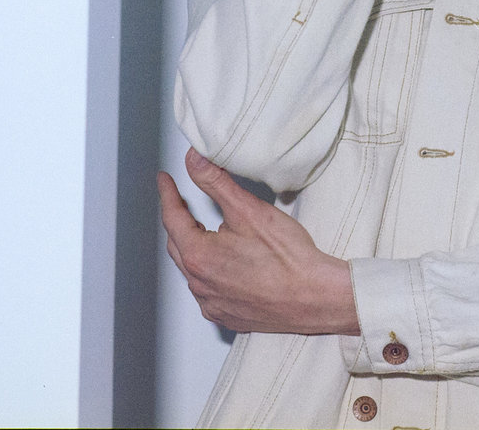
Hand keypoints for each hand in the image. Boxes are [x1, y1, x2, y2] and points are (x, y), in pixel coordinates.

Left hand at [157, 148, 359, 335]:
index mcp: (199, 256)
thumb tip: (195, 161)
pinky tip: (225, 265)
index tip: (165, 181)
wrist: (313, 297)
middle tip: (181, 201)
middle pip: (178, 245)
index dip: (168, 195)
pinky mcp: (227, 316)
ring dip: (194, 248)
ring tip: (206, 231)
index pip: (172, 218)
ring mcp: (212, 304)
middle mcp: (199, 284)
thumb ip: (216, 183)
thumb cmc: (286, 256)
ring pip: (192, 270)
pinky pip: (207, 291)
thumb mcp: (249, 210)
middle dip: (178, 220)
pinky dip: (209, 273)